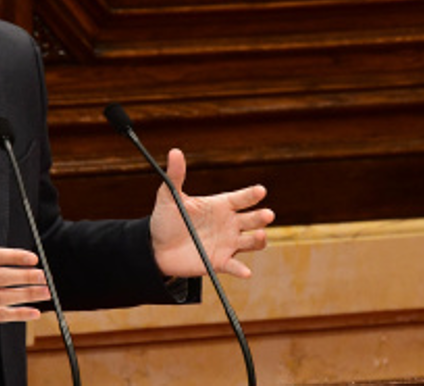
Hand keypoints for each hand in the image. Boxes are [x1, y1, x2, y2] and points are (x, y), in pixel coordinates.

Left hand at [150, 149, 274, 278]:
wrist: (156, 248)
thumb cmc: (167, 219)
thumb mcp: (169, 196)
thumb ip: (175, 176)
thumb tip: (174, 151)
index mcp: (220, 205)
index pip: (241, 198)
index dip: (251, 195)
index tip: (260, 191)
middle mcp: (229, 224)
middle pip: (252, 220)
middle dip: (261, 217)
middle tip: (267, 215)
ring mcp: (227, 243)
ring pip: (251, 242)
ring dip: (259, 240)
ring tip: (261, 236)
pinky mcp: (220, 262)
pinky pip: (234, 266)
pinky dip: (241, 270)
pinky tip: (245, 272)